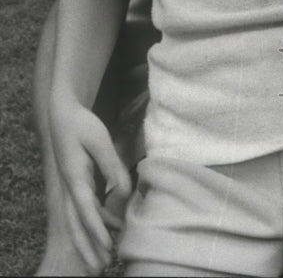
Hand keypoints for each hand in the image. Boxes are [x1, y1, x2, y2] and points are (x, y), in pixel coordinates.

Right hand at [50, 101, 130, 273]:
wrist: (62, 114)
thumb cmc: (82, 124)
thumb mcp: (100, 140)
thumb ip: (112, 166)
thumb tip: (124, 191)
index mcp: (74, 177)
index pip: (86, 210)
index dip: (97, 230)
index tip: (107, 247)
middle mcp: (70, 188)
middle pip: (77, 224)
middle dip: (87, 247)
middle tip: (100, 268)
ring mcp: (71, 188)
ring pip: (78, 221)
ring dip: (90, 240)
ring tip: (104, 259)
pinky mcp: (76, 185)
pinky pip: (84, 210)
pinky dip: (95, 223)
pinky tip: (112, 229)